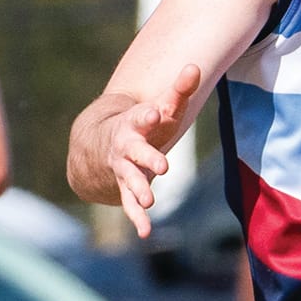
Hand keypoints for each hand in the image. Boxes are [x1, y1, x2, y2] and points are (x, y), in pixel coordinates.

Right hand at [101, 65, 203, 238]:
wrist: (105, 142)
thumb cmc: (143, 123)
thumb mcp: (160, 106)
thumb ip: (178, 90)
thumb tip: (196, 67)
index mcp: (134, 124)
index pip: (140, 117)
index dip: (145, 115)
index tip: (152, 112)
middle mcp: (125, 147)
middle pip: (134, 152)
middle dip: (147, 158)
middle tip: (162, 166)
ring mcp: (123, 169)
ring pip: (128, 180)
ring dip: (138, 191)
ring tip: (149, 201)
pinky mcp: (125, 188)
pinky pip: (129, 205)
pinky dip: (137, 219)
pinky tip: (145, 233)